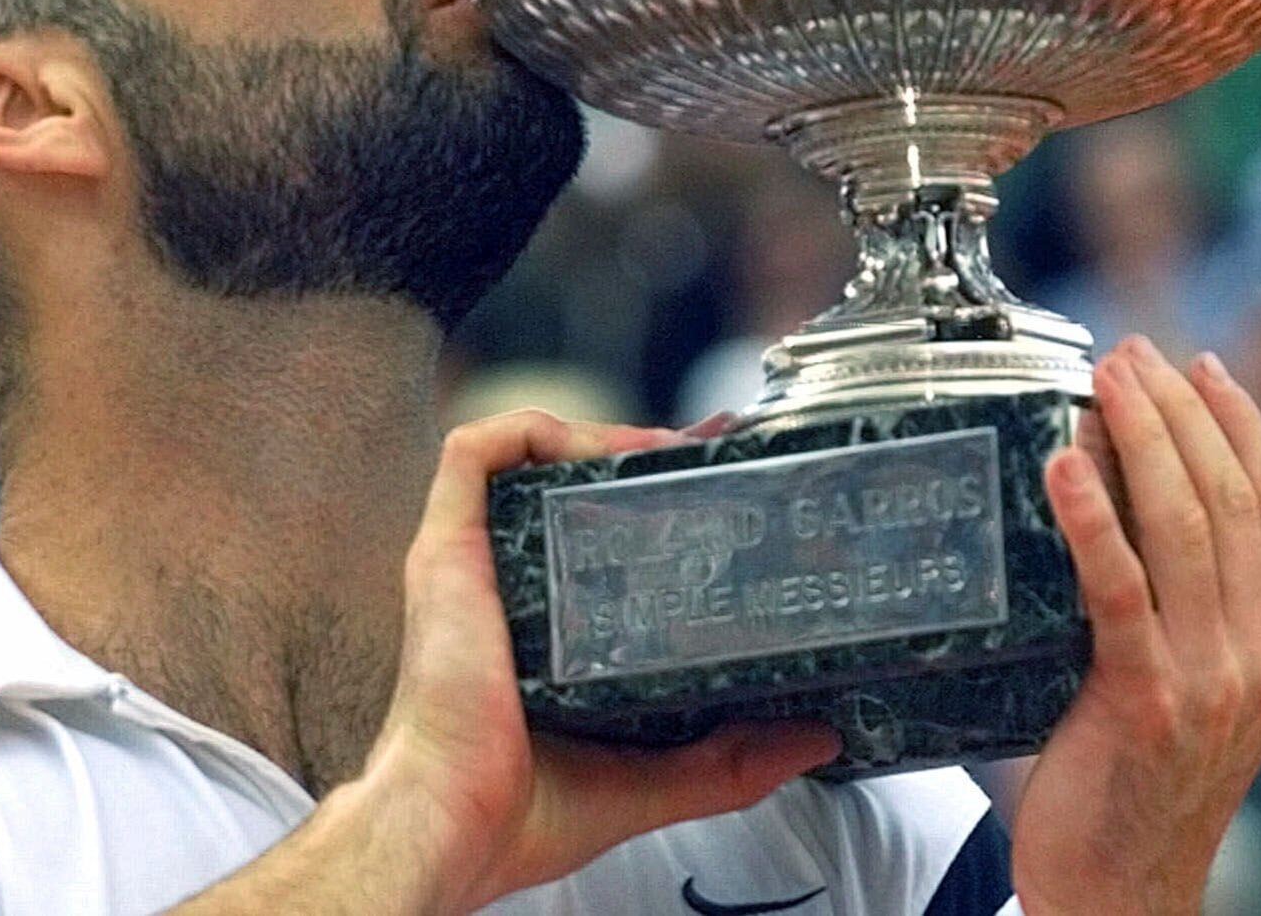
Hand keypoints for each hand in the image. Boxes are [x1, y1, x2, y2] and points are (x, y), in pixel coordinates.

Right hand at [357, 409, 839, 915]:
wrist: (451, 827)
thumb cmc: (518, 814)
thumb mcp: (651, 778)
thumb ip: (732, 761)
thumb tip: (816, 737)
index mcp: (537, 626)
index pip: (590, 533)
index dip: (648, 496)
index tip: (715, 476)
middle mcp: (501, 582)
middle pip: (563, 482)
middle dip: (634, 453)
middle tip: (706, 448)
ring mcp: (468, 561)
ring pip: (523, 456)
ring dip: (591, 434)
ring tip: (658, 447)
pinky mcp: (443, 548)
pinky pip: (473, 454)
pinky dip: (533, 433)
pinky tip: (592, 446)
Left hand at [1010, 338, 1260, 915]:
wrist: (1123, 884)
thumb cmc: (1143, 773)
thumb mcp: (1198, 683)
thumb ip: (1190, 605)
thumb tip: (1137, 495)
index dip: (1240, 426)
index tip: (1203, 366)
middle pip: (1230, 499)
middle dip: (1180, 411)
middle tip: (1132, 351)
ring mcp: (1209, 677)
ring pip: (1183, 527)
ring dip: (1140, 438)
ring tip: (1103, 379)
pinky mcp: (1142, 699)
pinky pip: (1118, 588)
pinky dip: (1092, 516)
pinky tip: (1064, 463)